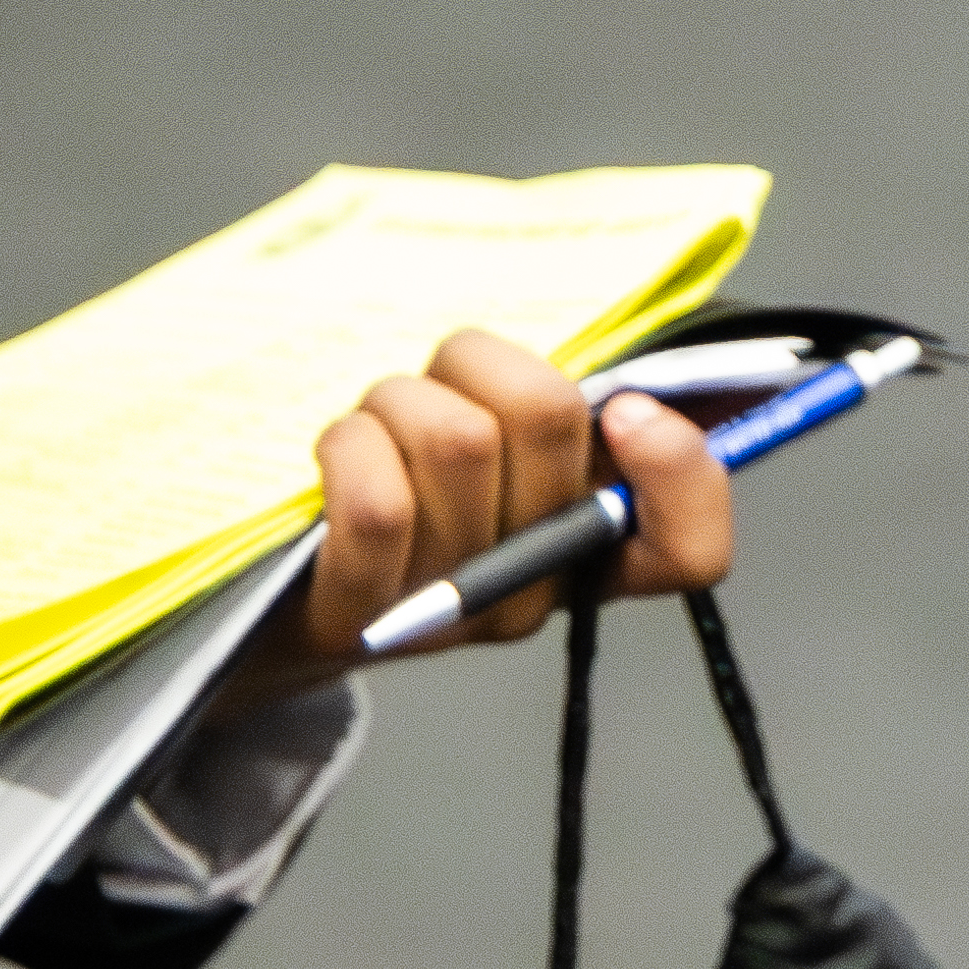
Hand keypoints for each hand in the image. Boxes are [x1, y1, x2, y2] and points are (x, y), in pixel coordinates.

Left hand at [245, 323, 736, 692]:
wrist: (277, 599)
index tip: (629, 406)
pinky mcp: (360, 615)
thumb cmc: (395, 492)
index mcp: (587, 554)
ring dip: (404, 393)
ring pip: (457, 440)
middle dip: (485, 361)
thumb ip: (562, 406)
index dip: (682, 470)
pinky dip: (353, 442)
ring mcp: (446, 610)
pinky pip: (378, 500)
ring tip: (380, 417)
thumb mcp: (492, 445)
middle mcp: (529, 592)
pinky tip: (340, 447)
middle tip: (445, 380)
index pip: (690, 550)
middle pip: (551, 424)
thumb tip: (645, 353)